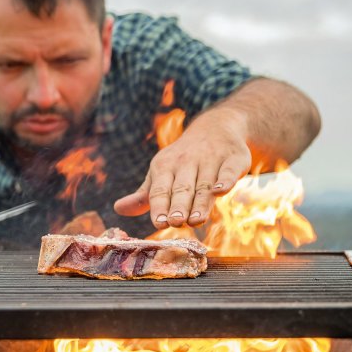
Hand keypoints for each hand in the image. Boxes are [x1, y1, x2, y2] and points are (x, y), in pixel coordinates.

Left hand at [114, 118, 251, 228]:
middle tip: (176, 222)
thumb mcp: (161, 173)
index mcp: (165, 166)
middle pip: (183, 188)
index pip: (161, 190)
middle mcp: (187, 161)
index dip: (160, 206)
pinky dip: (225, 179)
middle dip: (179, 206)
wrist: (216, 127)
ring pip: (205, 184)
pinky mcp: (233, 158)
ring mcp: (211, 159)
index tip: (159, 223)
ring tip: (196, 220)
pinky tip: (221, 190)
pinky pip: (228, 170)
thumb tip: (118, 209)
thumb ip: (145, 195)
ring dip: (201, 202)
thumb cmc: (184, 159)